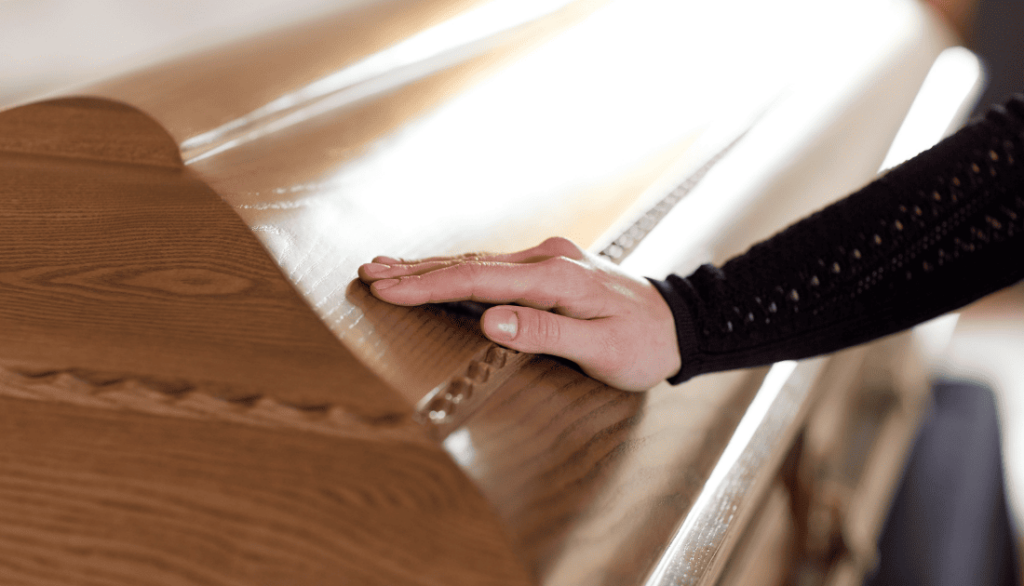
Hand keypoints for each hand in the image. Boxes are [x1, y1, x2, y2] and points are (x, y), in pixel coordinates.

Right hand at [358, 237, 680, 390]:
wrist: (679, 323)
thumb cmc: (642, 344)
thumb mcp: (599, 349)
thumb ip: (543, 333)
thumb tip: (488, 320)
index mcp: (556, 278)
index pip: (478, 281)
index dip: (428, 286)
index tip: (387, 288)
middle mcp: (548, 259)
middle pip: (469, 264)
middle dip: (415, 269)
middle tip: (368, 271)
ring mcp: (549, 259)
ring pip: (477, 262)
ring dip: (430, 266)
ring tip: (388, 267)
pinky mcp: (550, 266)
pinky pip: (492, 266)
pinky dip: (457, 269)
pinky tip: (438, 272)